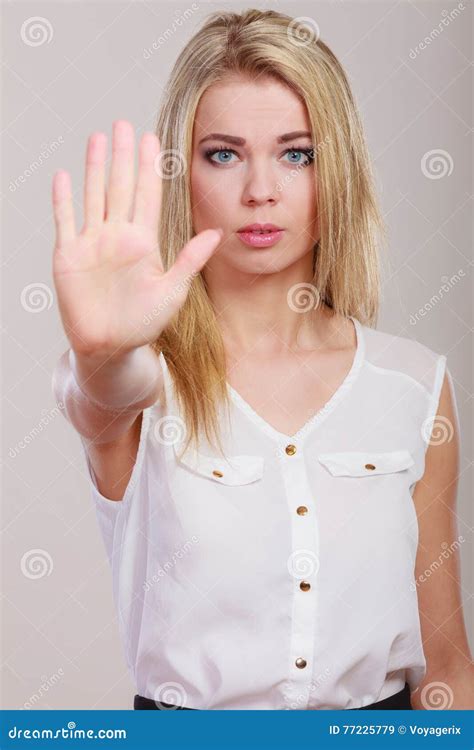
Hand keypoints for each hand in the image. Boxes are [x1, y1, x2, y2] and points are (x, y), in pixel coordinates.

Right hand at [52, 120, 221, 358]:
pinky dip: (63, 199)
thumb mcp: (172, 291)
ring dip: (94, 166)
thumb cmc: (143, 324)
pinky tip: (64, 175)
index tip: (152, 138)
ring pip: (93, 195)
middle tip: (124, 123)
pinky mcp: (68, 255)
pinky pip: (65, 220)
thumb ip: (190, 260)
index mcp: (143, 241)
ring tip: (97, 138)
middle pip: (120, 186)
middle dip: (122, 155)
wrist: (109, 347)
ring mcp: (92, 243)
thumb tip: (217, 232)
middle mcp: (118, 236)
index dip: (149, 167)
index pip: (148, 195)